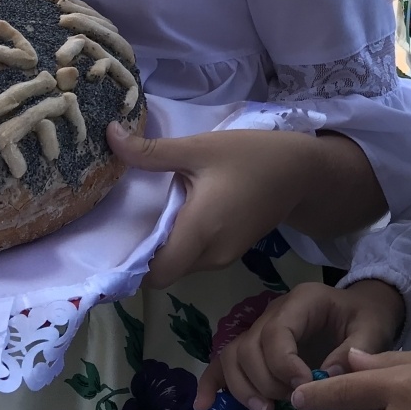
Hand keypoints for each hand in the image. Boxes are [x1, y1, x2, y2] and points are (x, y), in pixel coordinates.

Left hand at [107, 122, 328, 287]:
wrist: (302, 172)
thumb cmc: (251, 157)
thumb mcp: (199, 147)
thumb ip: (151, 151)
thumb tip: (109, 135)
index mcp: (200, 230)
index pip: (155, 274)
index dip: (131, 264)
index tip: (113, 240)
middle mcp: (211, 254)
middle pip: (165, 271)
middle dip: (146, 252)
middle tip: (126, 220)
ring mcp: (224, 257)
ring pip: (181, 265)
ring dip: (166, 247)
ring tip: (153, 212)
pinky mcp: (233, 252)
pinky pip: (197, 257)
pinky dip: (183, 243)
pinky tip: (180, 213)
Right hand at [196, 279, 405, 409]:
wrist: (364, 309)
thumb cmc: (368, 317)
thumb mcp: (373, 329)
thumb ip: (355, 351)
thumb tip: (327, 377)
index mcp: (301, 302)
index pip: (276, 332)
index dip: (284, 364)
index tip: (305, 388)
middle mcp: (273, 312)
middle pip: (249, 347)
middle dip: (265, 381)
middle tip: (290, 403)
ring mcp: (260, 329)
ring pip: (233, 356)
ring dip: (243, 387)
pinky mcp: (256, 348)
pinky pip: (225, 361)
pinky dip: (212, 383)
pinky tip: (204, 406)